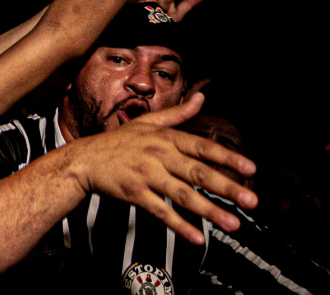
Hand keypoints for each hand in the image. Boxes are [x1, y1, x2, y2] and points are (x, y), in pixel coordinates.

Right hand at [71, 93, 256, 244]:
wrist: (84, 160)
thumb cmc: (117, 142)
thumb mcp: (147, 122)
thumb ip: (178, 113)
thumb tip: (202, 98)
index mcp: (164, 138)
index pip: (202, 147)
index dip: (227, 158)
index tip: (250, 169)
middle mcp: (158, 155)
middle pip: (197, 173)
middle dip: (227, 187)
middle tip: (251, 201)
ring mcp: (146, 176)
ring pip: (183, 194)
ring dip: (209, 211)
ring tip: (232, 223)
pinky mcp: (134, 194)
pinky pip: (160, 211)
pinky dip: (179, 225)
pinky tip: (197, 237)